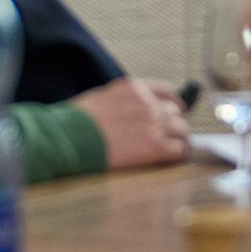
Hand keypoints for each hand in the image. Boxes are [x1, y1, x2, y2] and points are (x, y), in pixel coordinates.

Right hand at [71, 78, 191, 170]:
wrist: (68, 137)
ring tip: (170, 153)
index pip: (167, 91)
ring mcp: (153, 123)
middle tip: (169, 139)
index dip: (174, 105)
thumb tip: (132, 117)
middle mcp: (146, 102)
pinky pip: (179, 150)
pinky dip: (177, 157)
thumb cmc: (74, 123)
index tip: (174, 114)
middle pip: (177, 114)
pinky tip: (169, 162)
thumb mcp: (99, 100)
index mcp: (132, 89)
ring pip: (182, 132)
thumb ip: (122, 103)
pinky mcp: (154, 145)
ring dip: (178, 142)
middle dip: (175, 127)